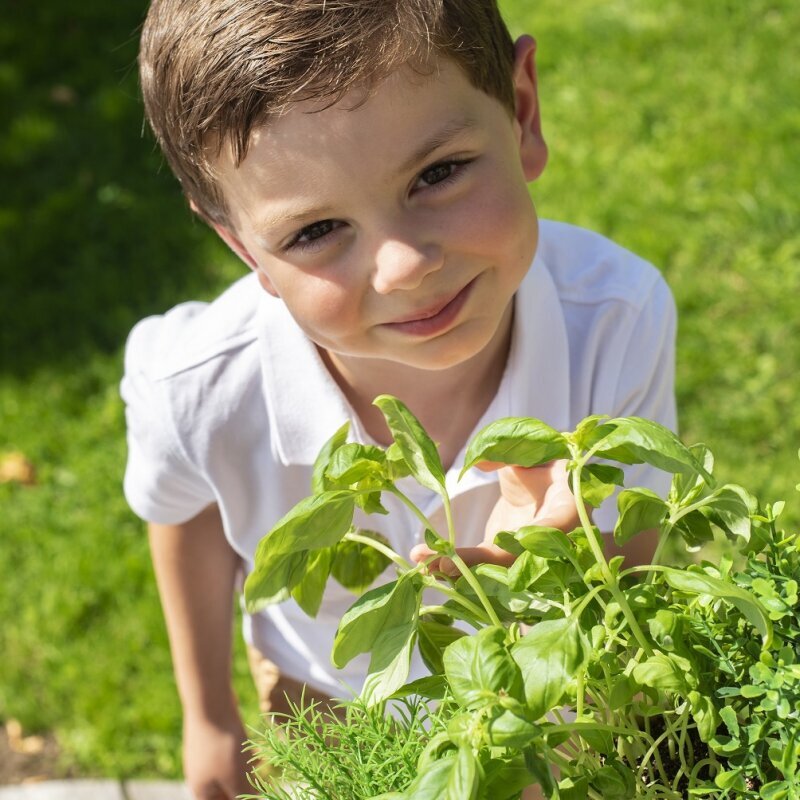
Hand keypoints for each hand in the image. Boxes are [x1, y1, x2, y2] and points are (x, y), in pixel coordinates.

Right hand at [183, 709, 251, 799]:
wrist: (212, 703)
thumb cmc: (224, 745)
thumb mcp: (238, 779)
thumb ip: (244, 797)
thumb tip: (250, 799)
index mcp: (201, 792)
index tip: (253, 792)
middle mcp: (199, 776)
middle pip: (224, 791)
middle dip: (243, 787)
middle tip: (258, 779)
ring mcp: (204, 756)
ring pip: (228, 772)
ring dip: (244, 771)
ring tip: (257, 763)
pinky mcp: (212, 738)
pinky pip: (228, 754)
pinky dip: (241, 755)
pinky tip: (253, 749)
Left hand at [410, 460, 579, 575]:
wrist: (548, 479)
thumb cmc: (544, 459)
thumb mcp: (531, 450)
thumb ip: (507, 454)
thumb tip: (478, 463)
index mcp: (568, 510)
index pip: (549, 530)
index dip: (519, 543)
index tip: (492, 548)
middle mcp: (550, 542)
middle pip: (515, 559)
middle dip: (477, 566)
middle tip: (440, 564)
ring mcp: (525, 553)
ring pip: (495, 568)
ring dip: (460, 569)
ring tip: (423, 565)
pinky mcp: (505, 554)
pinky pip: (482, 563)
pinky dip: (457, 562)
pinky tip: (427, 561)